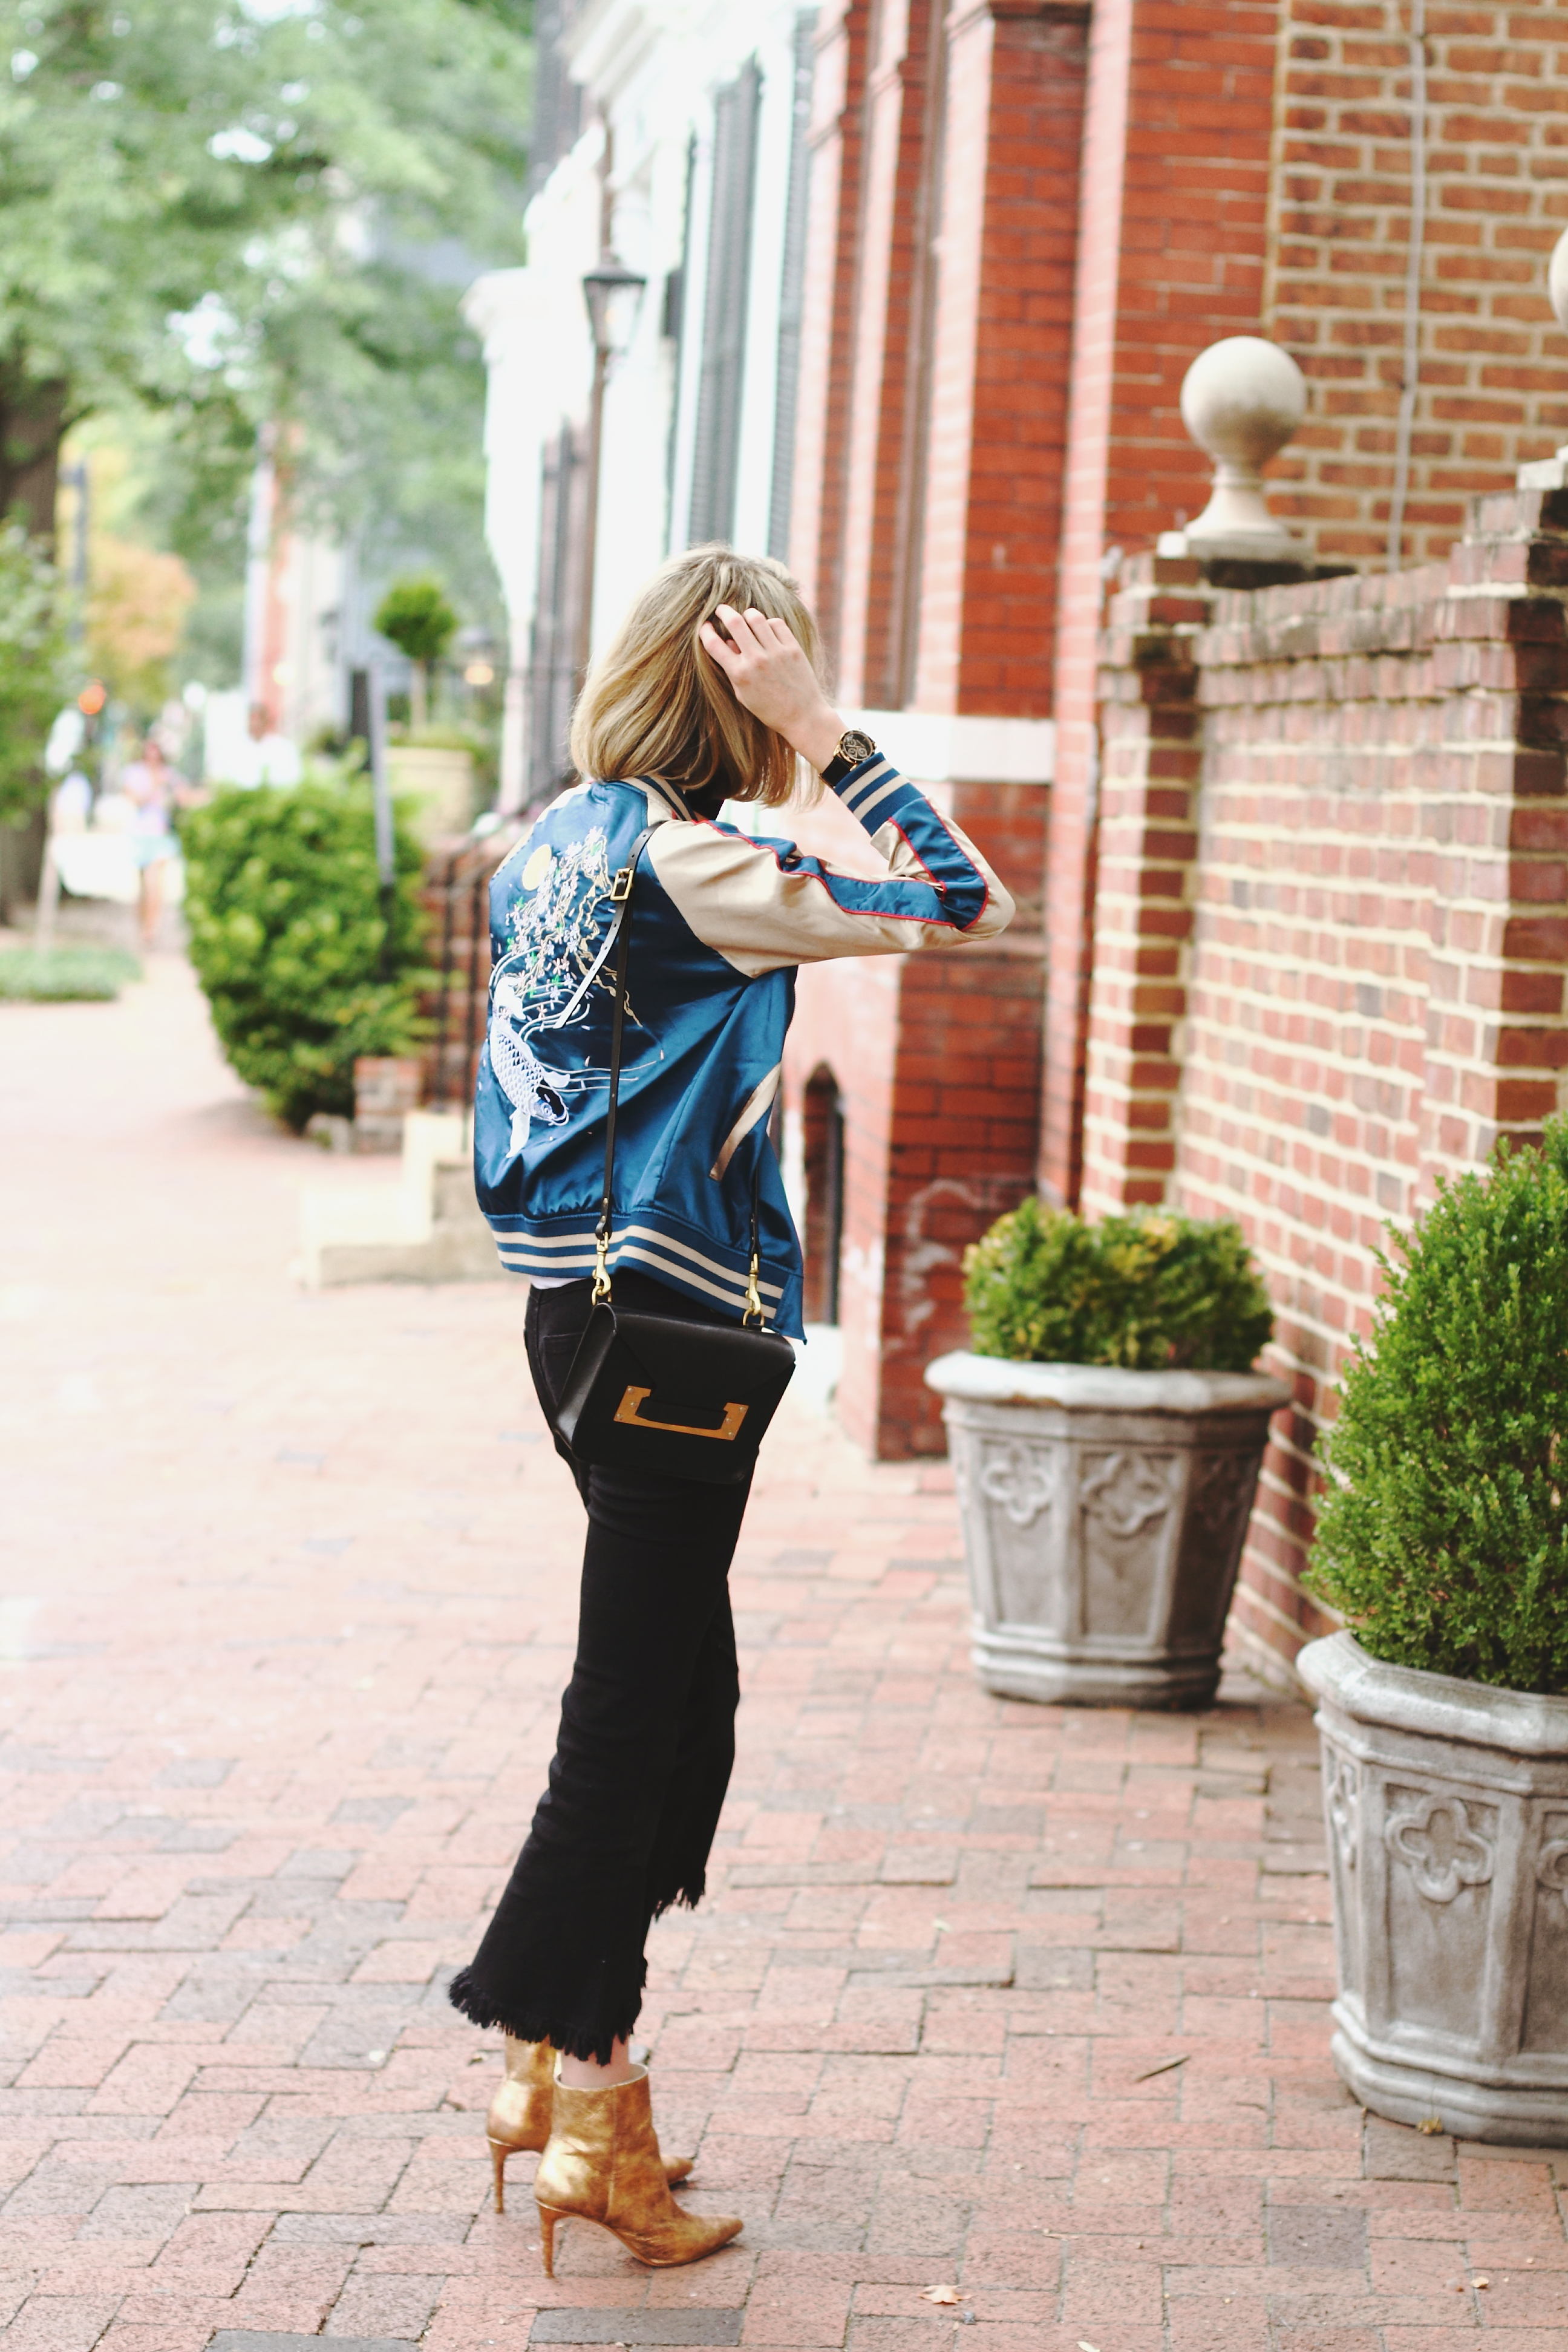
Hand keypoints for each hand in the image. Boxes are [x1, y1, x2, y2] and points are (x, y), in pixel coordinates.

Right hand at [697, 604, 844, 772]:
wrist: (802, 716)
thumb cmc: (769, 709)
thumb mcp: (744, 694)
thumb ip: (733, 668)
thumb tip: (728, 642)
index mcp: (740, 674)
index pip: (714, 644)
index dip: (705, 631)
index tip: (705, 626)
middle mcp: (756, 661)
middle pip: (734, 622)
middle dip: (724, 611)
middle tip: (721, 610)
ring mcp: (776, 653)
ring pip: (756, 618)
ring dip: (747, 614)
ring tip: (746, 618)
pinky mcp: (793, 649)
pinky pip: (776, 624)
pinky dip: (769, 623)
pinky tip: (767, 630)